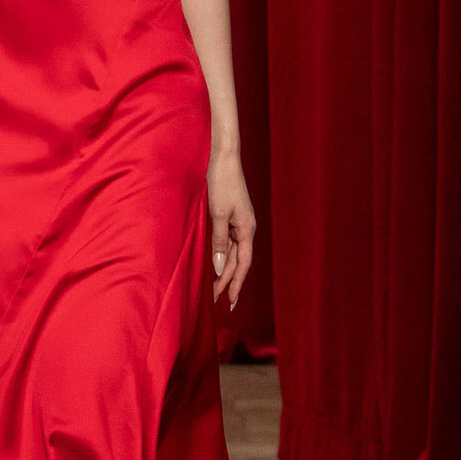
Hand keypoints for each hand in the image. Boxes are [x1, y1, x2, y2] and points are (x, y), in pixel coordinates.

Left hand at [206, 147, 255, 310]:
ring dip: (223, 271)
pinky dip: (220, 256)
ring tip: (214, 289)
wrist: (221, 156)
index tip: (229, 303)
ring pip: (232, 253)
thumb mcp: (218, 213)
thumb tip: (221, 268)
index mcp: (247, 228)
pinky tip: (213, 264)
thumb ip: (219, 242)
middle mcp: (244, 227)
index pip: (243, 264)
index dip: (235, 284)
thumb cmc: (221, 181)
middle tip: (216, 302)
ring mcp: (237, 221)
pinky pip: (226, 242)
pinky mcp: (228, 215)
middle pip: (238, 262)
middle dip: (228, 282)